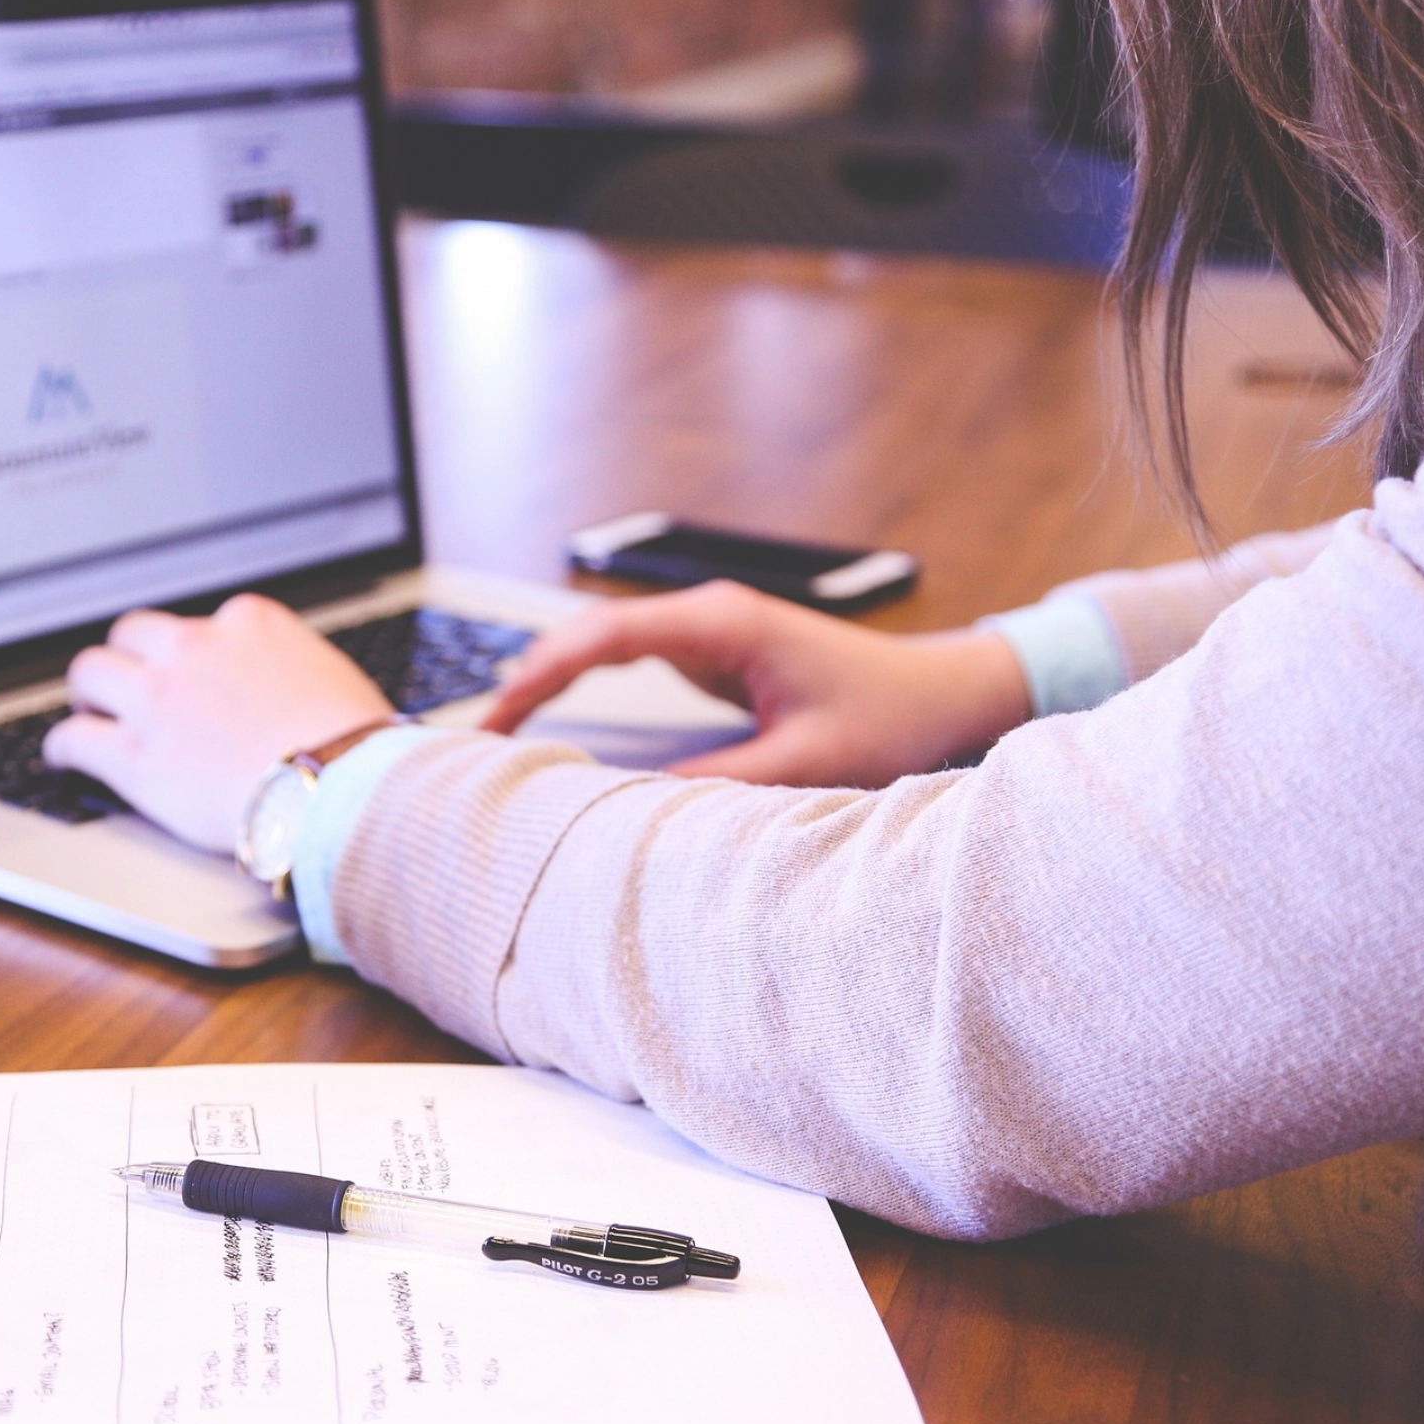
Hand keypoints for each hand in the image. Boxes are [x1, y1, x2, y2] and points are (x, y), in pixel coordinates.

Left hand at [43, 595, 393, 851]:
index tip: (190, 672)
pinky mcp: (135, 756)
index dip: (191, 653)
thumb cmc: (355, 746)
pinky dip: (64, 747)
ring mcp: (159, 699)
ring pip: (92, 672)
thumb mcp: (331, 677)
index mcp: (249, 623)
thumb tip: (296, 691)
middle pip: (134, 633)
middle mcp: (196, 648)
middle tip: (128, 684)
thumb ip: (293, 670)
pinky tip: (65, 757)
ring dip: (89, 692)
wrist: (340, 789)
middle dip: (129, 657)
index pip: (202, 623)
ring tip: (90, 711)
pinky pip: (74, 739)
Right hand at [482, 581, 1030, 787]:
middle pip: (589, 635)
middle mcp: (709, 617)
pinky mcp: (716, 654)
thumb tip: (632, 807)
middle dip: (530, 678)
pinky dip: (586, 688)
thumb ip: (718, 782)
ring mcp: (710, 631)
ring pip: (605, 646)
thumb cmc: (890, 717)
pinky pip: (631, 663)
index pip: (605, 637)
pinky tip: (556, 721)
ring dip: (553, 681)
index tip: (496, 717)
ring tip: (500, 734)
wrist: (944, 693)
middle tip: (478, 738)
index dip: (541, 674)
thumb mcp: (805, 762)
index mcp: (723, 624)